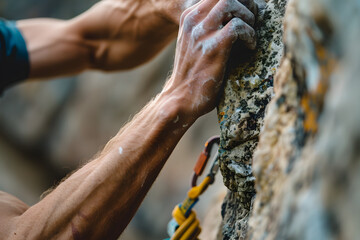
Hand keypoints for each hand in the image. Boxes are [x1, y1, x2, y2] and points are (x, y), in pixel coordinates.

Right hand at [162, 0, 256, 120]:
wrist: (181, 98)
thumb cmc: (193, 74)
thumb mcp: (195, 43)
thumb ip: (209, 27)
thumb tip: (234, 17)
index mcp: (189, 17)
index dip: (236, 1)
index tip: (246, 12)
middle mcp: (193, 21)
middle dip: (244, 3)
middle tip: (252, 19)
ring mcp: (202, 33)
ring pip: (231, 3)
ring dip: (247, 16)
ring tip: (250, 33)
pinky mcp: (213, 47)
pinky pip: (238, 26)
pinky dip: (250, 35)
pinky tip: (250, 47)